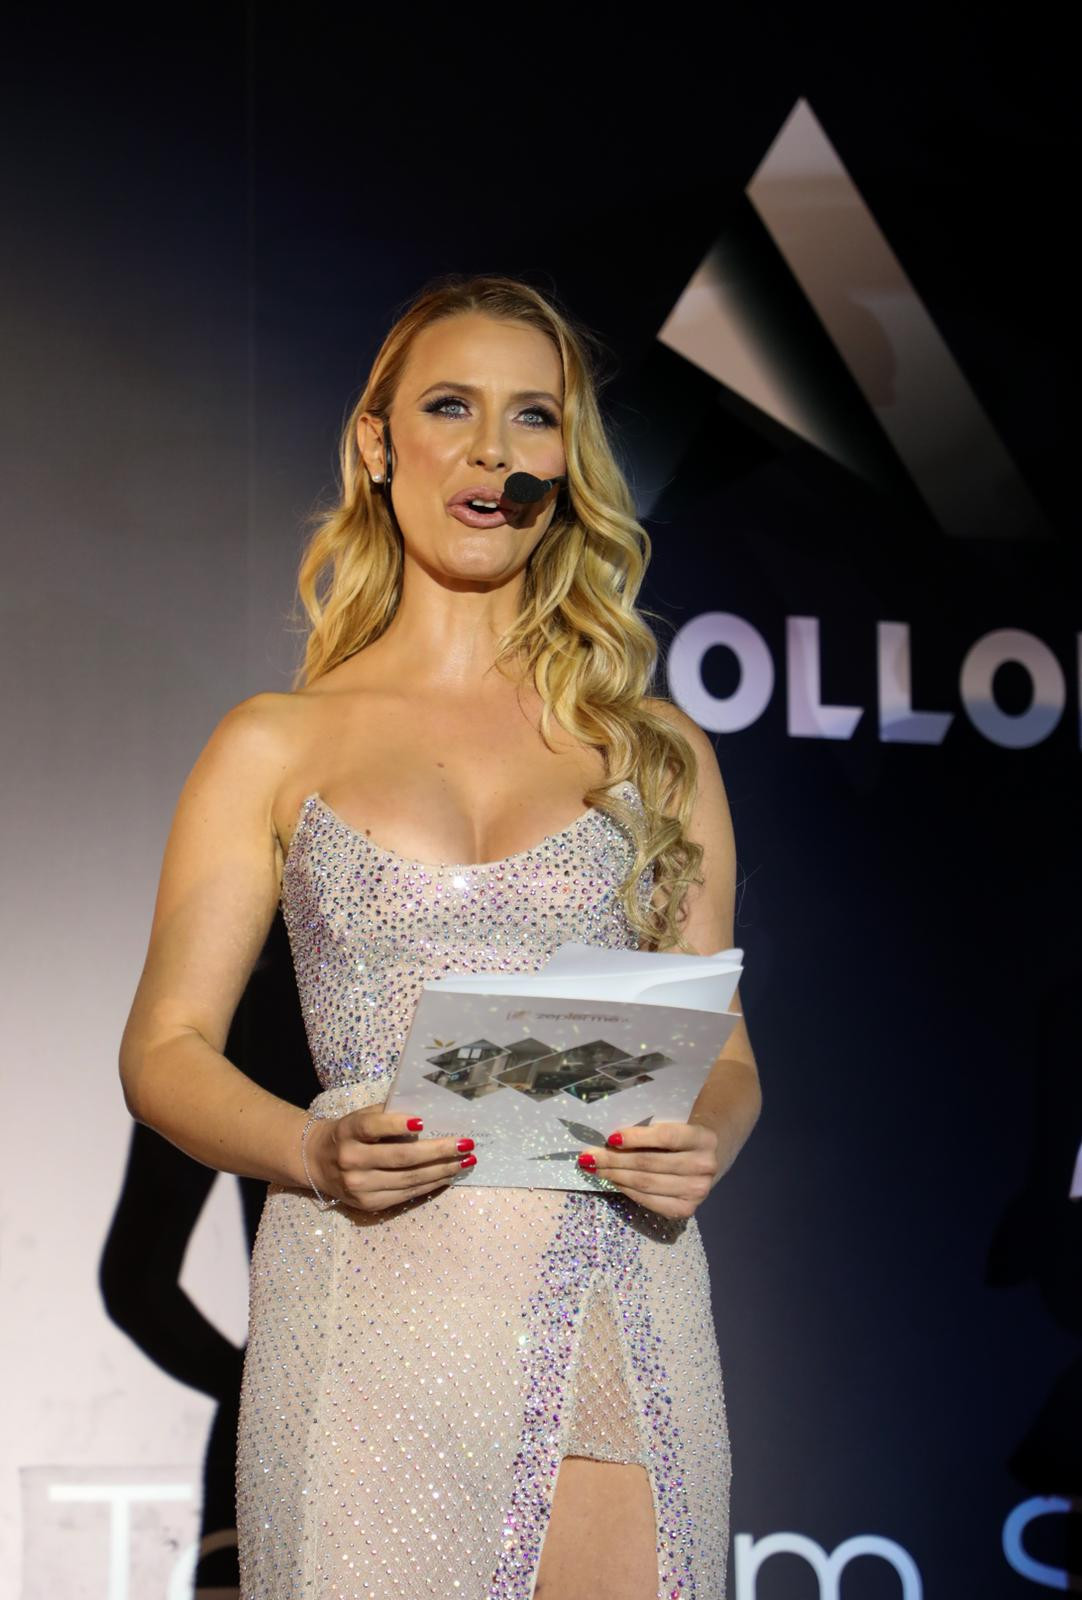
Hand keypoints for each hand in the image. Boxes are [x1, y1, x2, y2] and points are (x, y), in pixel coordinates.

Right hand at [306, 1111, 475, 1211]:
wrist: (316, 1162)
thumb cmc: (349, 1133)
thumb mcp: (360, 1116)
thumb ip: (387, 1113)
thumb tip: (430, 1112)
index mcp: (348, 1131)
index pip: (372, 1127)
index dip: (397, 1124)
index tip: (423, 1122)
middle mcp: (352, 1160)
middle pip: (401, 1157)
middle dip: (438, 1151)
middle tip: (465, 1143)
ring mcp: (360, 1186)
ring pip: (409, 1179)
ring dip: (442, 1170)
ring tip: (466, 1161)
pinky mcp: (368, 1204)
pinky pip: (406, 1194)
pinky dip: (430, 1184)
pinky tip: (448, 1176)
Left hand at [577, 1121, 718, 1218]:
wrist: (708, 1156)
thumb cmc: (681, 1134)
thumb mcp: (673, 1123)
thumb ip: (649, 1128)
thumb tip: (608, 1139)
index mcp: (704, 1137)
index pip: (666, 1137)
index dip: (636, 1138)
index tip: (610, 1137)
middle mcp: (705, 1166)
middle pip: (650, 1163)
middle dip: (614, 1160)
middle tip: (588, 1156)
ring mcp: (698, 1191)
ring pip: (646, 1184)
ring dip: (615, 1175)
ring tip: (594, 1168)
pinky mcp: (686, 1209)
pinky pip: (649, 1201)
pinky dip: (627, 1190)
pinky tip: (614, 1181)